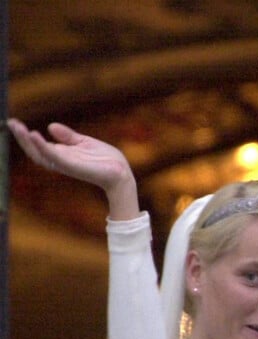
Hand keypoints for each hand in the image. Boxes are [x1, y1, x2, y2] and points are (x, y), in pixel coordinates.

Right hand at [7, 118, 138, 218]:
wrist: (121, 173)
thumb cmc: (105, 160)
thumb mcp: (84, 143)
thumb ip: (68, 136)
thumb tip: (50, 126)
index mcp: (62, 155)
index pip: (38, 146)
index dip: (25, 135)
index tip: (14, 122)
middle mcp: (60, 161)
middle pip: (34, 151)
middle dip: (21, 138)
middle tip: (11, 123)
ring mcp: (66, 165)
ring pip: (40, 155)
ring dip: (28, 142)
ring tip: (20, 128)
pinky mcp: (73, 167)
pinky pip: (54, 157)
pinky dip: (43, 147)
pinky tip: (35, 135)